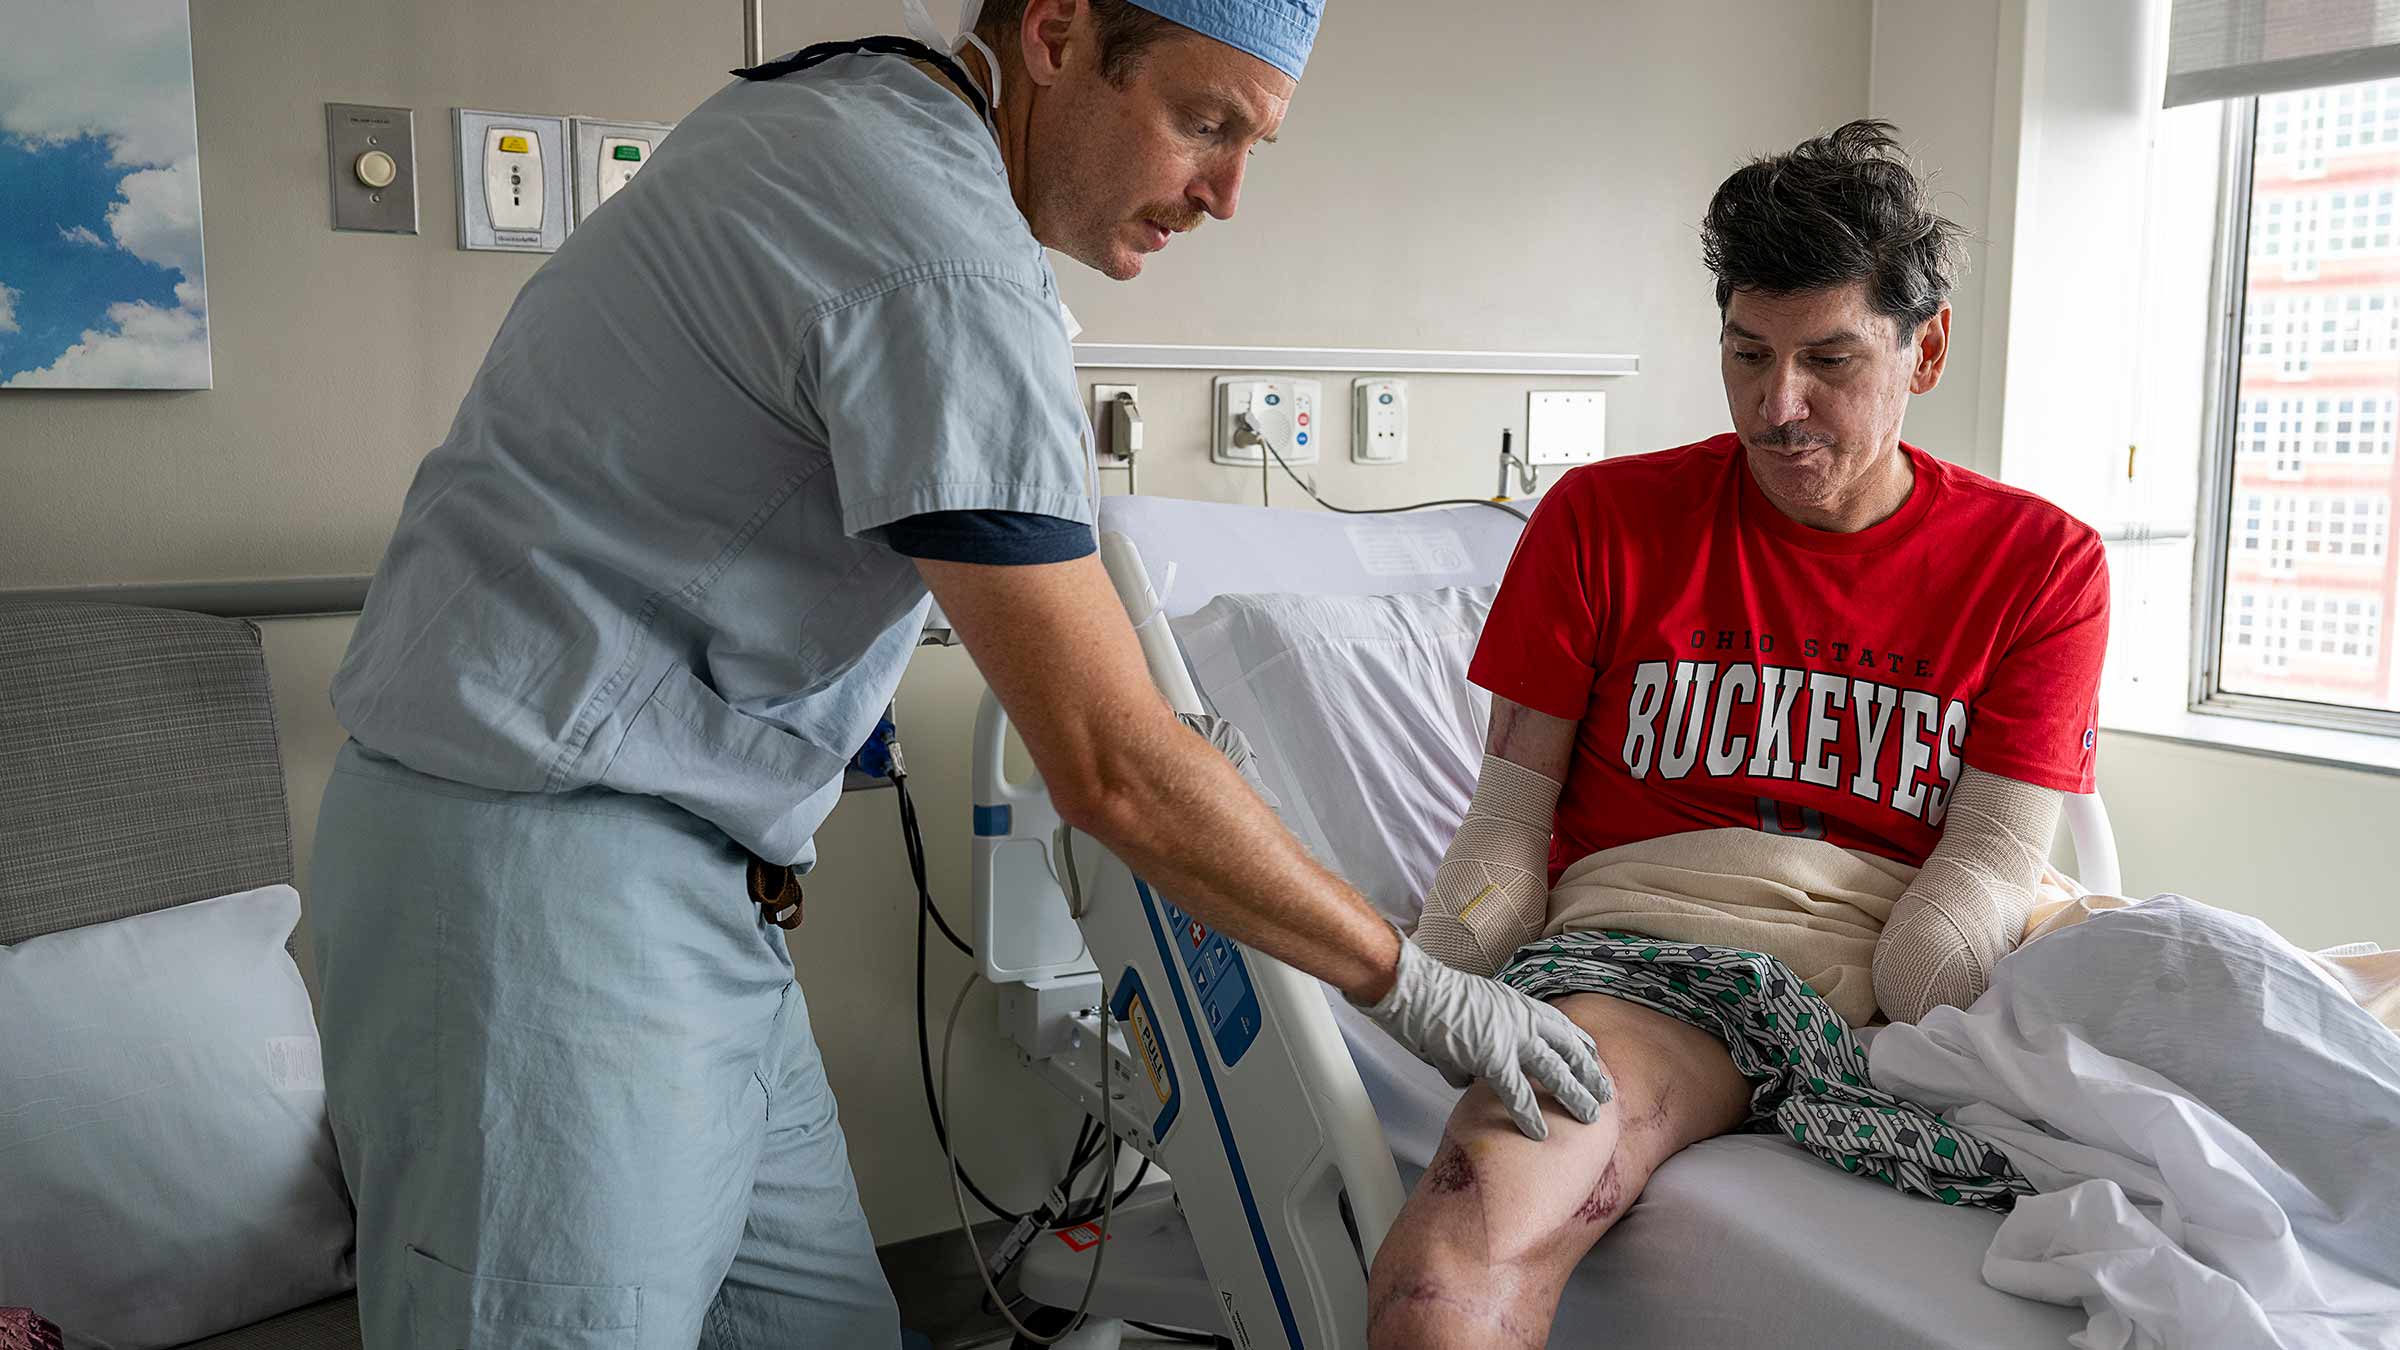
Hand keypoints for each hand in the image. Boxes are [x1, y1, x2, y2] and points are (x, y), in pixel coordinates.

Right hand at [1353, 937, 1611, 1139]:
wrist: (1414, 988)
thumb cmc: (1433, 997)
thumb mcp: (1474, 1006)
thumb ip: (1484, 1035)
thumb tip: (1469, 1074)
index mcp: (1520, 1004)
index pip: (1564, 1027)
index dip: (1581, 1047)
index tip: (1594, 1062)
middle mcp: (1524, 1018)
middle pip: (1570, 1049)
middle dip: (1591, 1074)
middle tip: (1606, 1095)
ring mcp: (1512, 1038)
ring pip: (1556, 1072)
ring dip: (1575, 1095)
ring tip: (1590, 1117)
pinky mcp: (1493, 1058)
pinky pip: (1518, 1094)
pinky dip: (1529, 1115)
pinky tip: (1539, 1133)